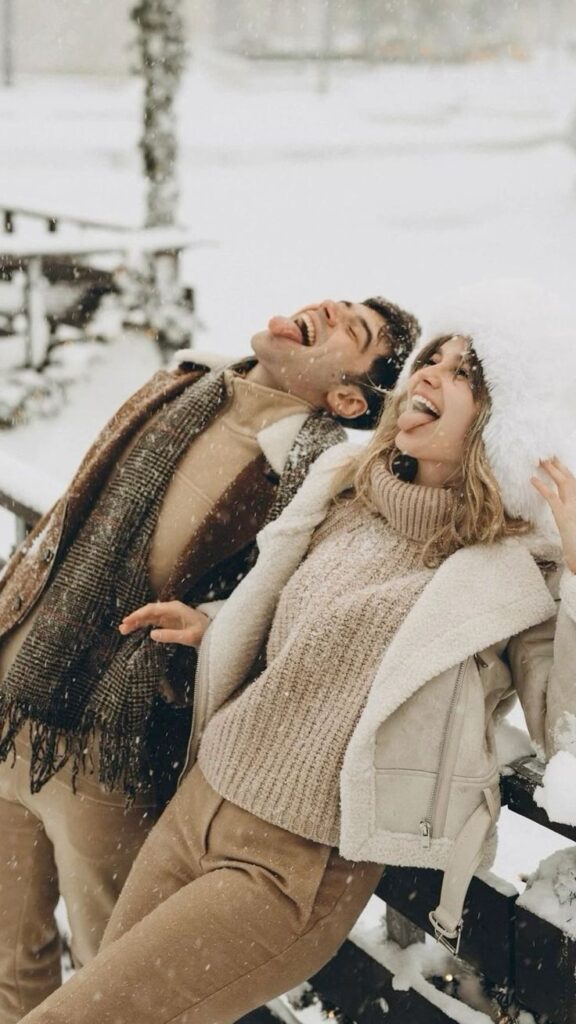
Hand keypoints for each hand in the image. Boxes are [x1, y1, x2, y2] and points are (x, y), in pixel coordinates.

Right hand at [119, 601, 209, 646]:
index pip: (152, 609)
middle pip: (148, 612)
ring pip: (148, 617)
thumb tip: (152, 634)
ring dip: (136, 623)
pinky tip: (134, 630)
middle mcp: (169, 609)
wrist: (213, 631)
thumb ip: (171, 635)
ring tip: (124, 630)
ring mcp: (168, 615)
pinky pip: (153, 622)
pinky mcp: (169, 622)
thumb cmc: (203, 632)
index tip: (128, 620)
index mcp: (174, 608)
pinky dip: (143, 626)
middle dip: (134, 619)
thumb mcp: (189, 636)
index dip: (139, 614)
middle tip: (122, 628)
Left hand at [531, 458, 575, 572]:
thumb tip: (560, 500)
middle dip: (559, 466)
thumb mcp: (572, 523)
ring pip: (563, 483)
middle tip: (547, 455)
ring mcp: (573, 508)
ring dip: (552, 470)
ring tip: (541, 460)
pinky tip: (532, 479)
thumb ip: (568, 509)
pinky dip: (542, 487)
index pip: (573, 483)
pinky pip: (552, 497)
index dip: (564, 472)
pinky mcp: (564, 515)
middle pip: (569, 479)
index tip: (556, 462)